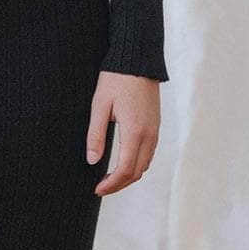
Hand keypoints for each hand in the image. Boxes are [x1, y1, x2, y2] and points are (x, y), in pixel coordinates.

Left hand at [87, 71, 160, 195]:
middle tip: (100, 188)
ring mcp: (155, 130)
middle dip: (120, 184)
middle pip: (138, 172)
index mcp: (135, 131)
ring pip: (145, 164)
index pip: (126, 169)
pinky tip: (123, 162)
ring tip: (109, 178)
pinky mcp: (156, 125)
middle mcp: (149, 134)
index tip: (97, 189)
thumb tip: (92, 161)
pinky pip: (149, 153)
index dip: (111, 184)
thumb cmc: (116, 79)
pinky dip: (137, 164)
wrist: (138, 60)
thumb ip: (96, 135)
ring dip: (129, 175)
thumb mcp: (99, 106)